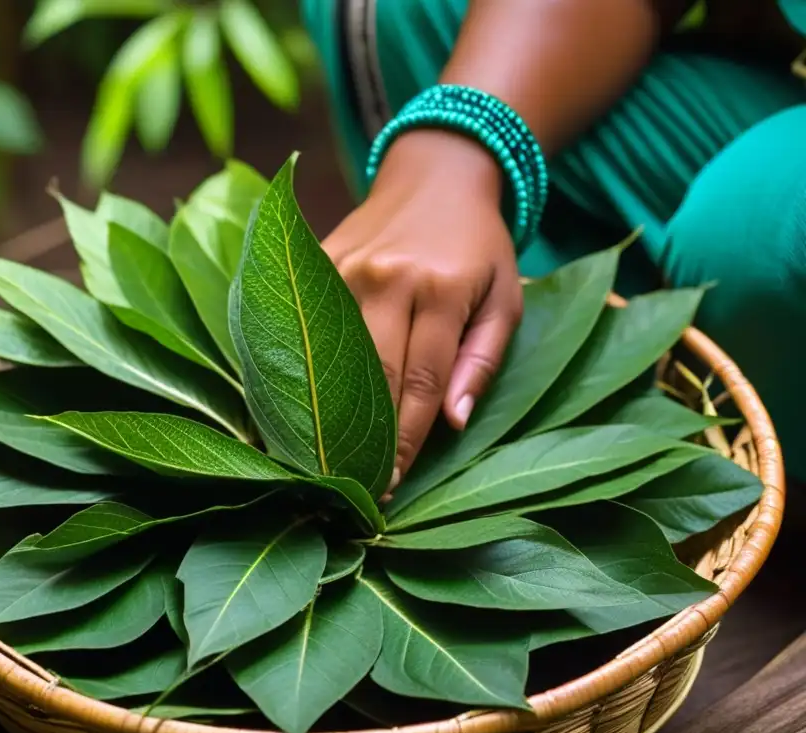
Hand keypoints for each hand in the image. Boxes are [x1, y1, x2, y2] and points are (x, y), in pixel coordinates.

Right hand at [323, 131, 522, 487]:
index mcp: (441, 288)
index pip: (419, 383)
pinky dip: (302, 367)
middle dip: (365, 437)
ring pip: (330, 355)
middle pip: (369, 376)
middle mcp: (387, 277)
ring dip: (327, 409)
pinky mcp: (317, 261)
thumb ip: (482, 360)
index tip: (394, 484)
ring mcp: (343, 267)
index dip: (406, 440)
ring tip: (324, 457)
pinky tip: (300, 404)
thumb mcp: (505, 297)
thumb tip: (452, 422)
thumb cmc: (478, 245)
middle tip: (358, 484)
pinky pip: (305, 324)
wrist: (433, 175)